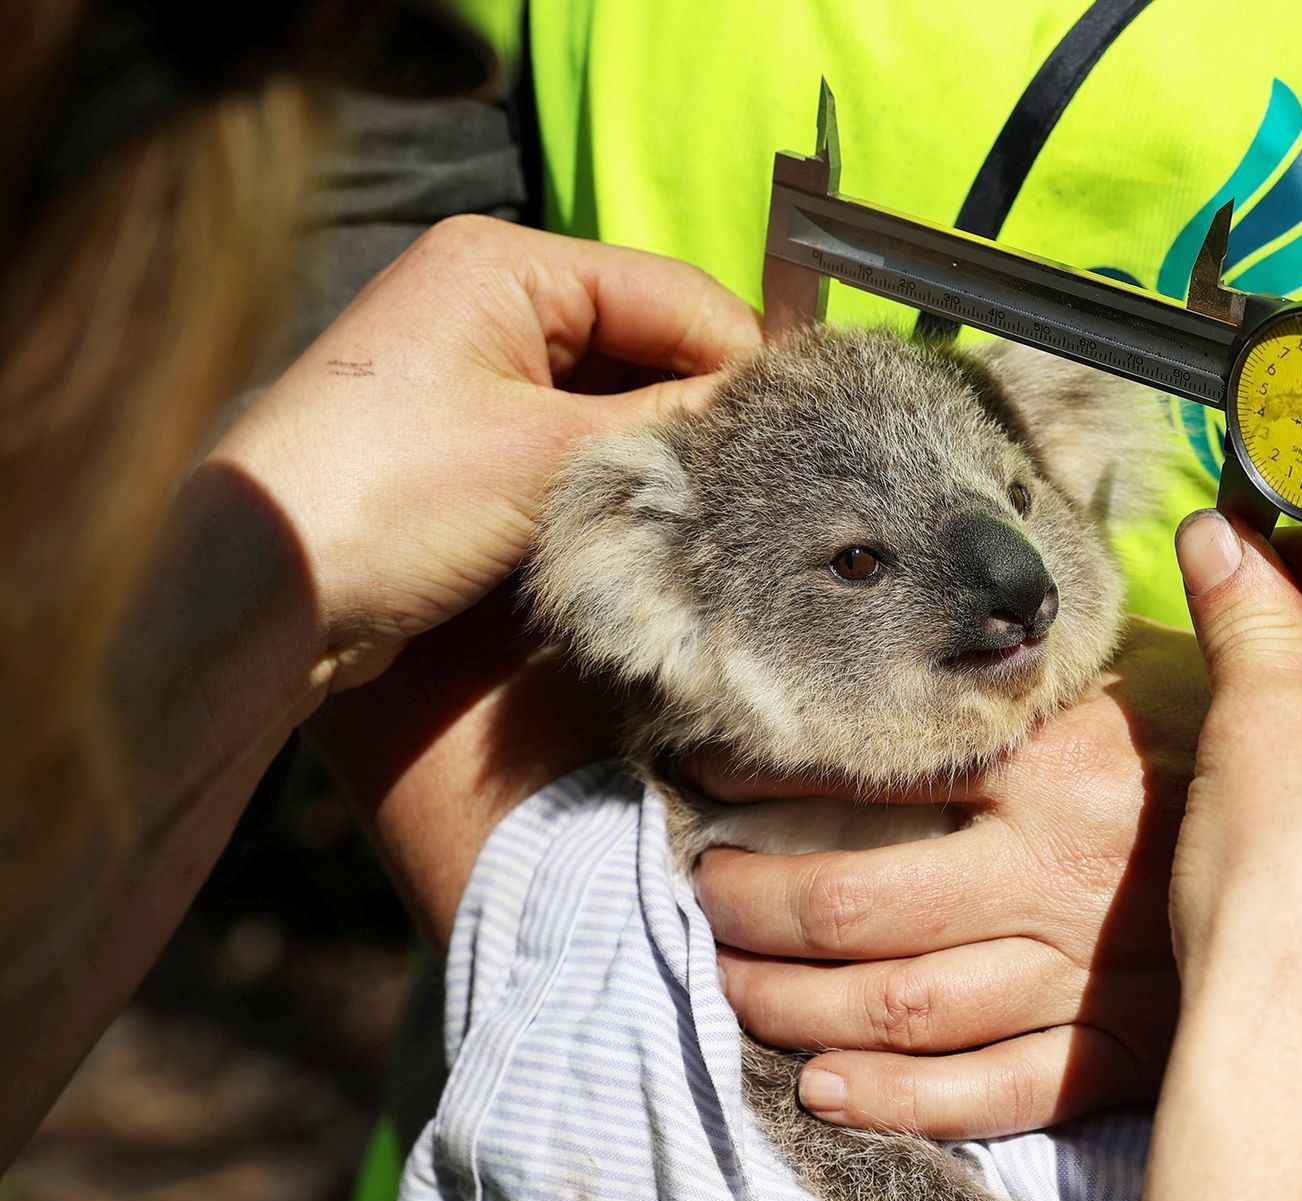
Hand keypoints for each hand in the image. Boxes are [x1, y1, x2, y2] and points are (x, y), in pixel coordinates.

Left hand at [266, 216, 757, 942]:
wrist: (260, 594)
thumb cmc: (384, 498)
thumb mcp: (550, 457)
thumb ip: (670, 426)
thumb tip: (765, 417)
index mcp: (504, 265)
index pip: (671, 294)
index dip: (743, 362)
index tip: (801, 434)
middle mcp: (487, 301)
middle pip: (645, 342)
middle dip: (702, 410)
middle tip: (768, 482)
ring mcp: (473, 370)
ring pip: (613, 399)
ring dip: (659, 453)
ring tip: (716, 509)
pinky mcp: (464, 439)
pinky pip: (571, 443)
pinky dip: (614, 480)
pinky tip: (651, 523)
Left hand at [695, 620, 1206, 1137]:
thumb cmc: (1244, 747)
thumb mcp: (1152, 665)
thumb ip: (1047, 658)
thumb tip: (955, 601)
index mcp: (1057, 763)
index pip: (873, 774)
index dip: (766, 775)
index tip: (705, 770)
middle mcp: (1056, 872)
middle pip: (861, 907)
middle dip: (756, 907)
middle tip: (702, 895)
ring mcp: (1086, 972)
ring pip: (906, 1006)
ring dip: (797, 1003)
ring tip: (731, 982)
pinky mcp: (1121, 1048)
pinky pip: (995, 1094)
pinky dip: (901, 1101)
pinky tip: (825, 1089)